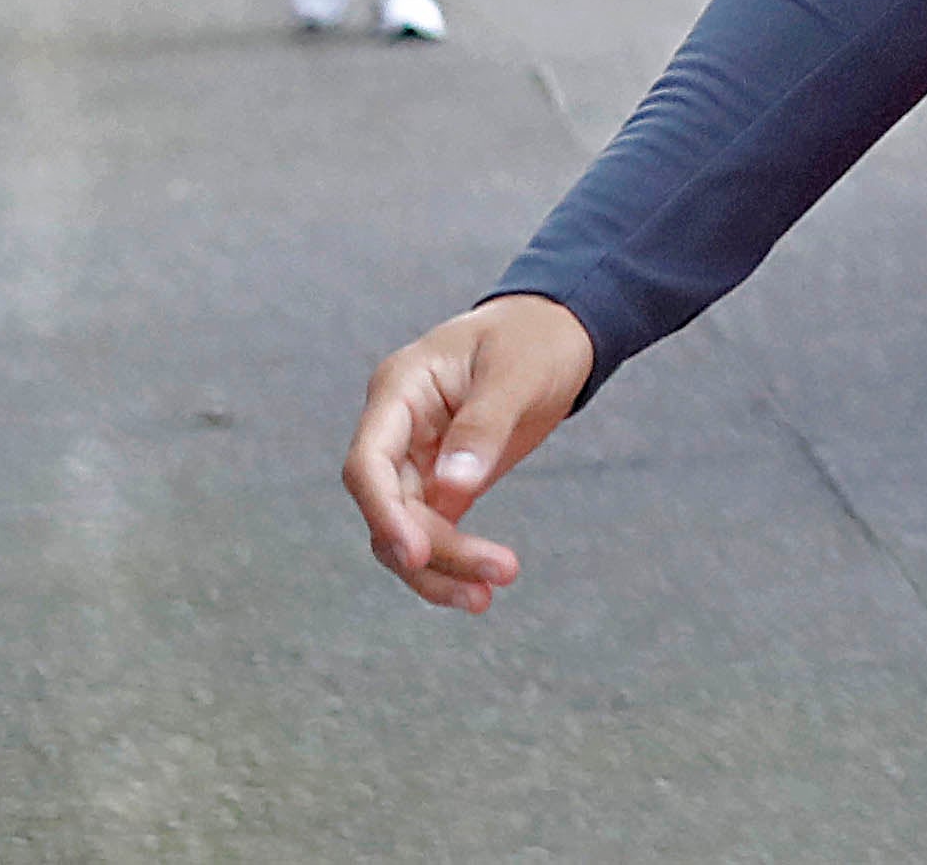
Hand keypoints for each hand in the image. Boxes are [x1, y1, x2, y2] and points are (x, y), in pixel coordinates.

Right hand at [341, 294, 593, 614]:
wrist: (560, 331)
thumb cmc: (534, 338)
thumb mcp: (517, 371)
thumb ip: (484, 425)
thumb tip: (452, 488)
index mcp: (399, 390)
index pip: (367, 463)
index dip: (383, 513)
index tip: (414, 553)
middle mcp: (397, 430)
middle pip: (389, 508)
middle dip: (432, 550)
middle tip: (497, 575)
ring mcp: (417, 459)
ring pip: (406, 530)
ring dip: (441, 567)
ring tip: (487, 595)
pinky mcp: (443, 482)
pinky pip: (433, 531)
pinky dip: (452, 561)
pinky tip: (481, 587)